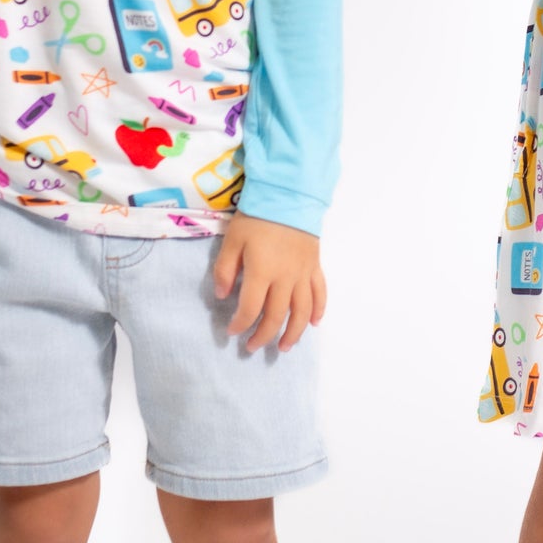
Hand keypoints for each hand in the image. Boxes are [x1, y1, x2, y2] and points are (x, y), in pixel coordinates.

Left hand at [212, 213, 325, 351]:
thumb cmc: (257, 217)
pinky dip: (318, 310)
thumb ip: (225, 269)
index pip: (250, 309)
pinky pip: (320, 293)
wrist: (289, 195)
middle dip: (263, 335)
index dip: (240, 324)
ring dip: (293, 332)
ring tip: (285, 347)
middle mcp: (285, 278)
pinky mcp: (315, 266)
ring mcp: (303, 273)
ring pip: (301, 311)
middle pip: (276, 315)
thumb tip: (222, 296)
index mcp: (262, 272)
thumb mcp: (233, 239)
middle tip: (252, 347)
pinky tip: (314, 324)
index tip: (231, 331)